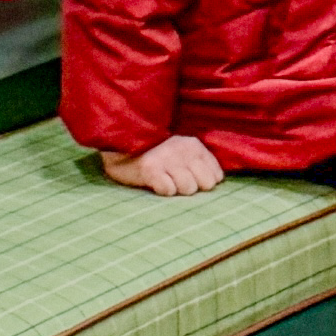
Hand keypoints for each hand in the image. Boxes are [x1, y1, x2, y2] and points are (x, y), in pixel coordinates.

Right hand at [103, 135, 224, 196]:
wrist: (119, 145)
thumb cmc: (153, 154)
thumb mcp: (181, 151)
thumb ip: (197, 163)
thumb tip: (213, 185)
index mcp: (194, 145)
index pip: (216, 176)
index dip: (204, 183)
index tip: (190, 180)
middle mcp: (183, 149)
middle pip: (206, 184)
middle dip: (193, 188)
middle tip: (176, 182)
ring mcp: (167, 158)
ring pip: (188, 189)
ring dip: (177, 189)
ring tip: (164, 181)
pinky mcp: (150, 169)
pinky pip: (168, 191)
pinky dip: (162, 191)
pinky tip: (154, 183)